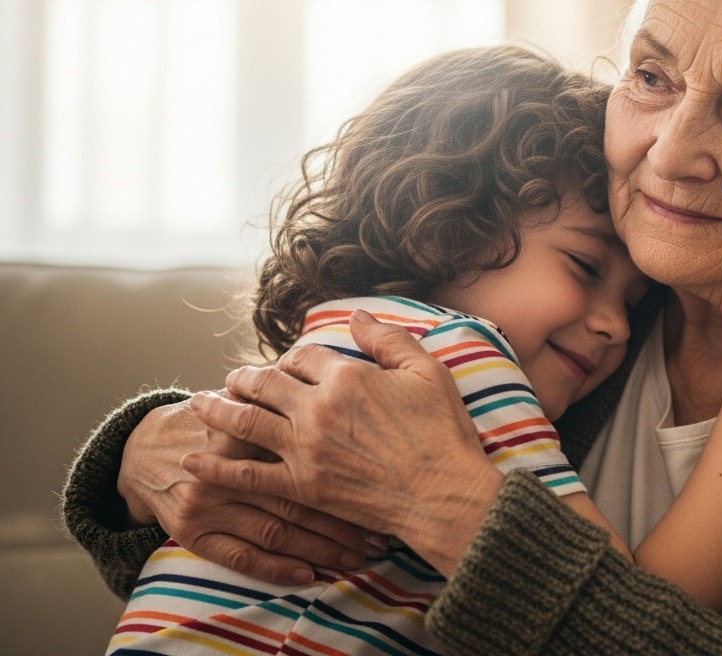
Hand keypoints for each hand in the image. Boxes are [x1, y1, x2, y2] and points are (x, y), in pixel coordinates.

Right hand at [117, 393, 377, 584]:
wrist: (145, 449)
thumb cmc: (215, 422)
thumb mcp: (245, 402)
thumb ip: (285, 403)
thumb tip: (351, 399)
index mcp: (244, 427)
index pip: (306, 455)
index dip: (350, 478)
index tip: (385, 492)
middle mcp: (224, 466)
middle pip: (297, 499)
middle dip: (344, 523)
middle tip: (381, 538)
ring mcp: (207, 503)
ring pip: (275, 531)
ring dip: (320, 549)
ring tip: (355, 558)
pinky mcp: (191, 532)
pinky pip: (240, 556)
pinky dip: (277, 568)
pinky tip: (308, 575)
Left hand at [183, 310, 505, 576]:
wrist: (442, 493)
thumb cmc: (442, 433)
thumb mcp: (427, 372)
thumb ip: (389, 340)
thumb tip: (357, 314)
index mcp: (347, 376)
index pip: (303, 354)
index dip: (293, 356)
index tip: (290, 364)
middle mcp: (318, 407)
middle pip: (264, 382)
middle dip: (245, 377)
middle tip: (234, 379)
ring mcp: (304, 448)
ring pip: (245, 421)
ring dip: (217, 410)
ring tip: (200, 404)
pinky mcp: (301, 485)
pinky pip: (246, 474)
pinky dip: (216, 467)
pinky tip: (193, 461)